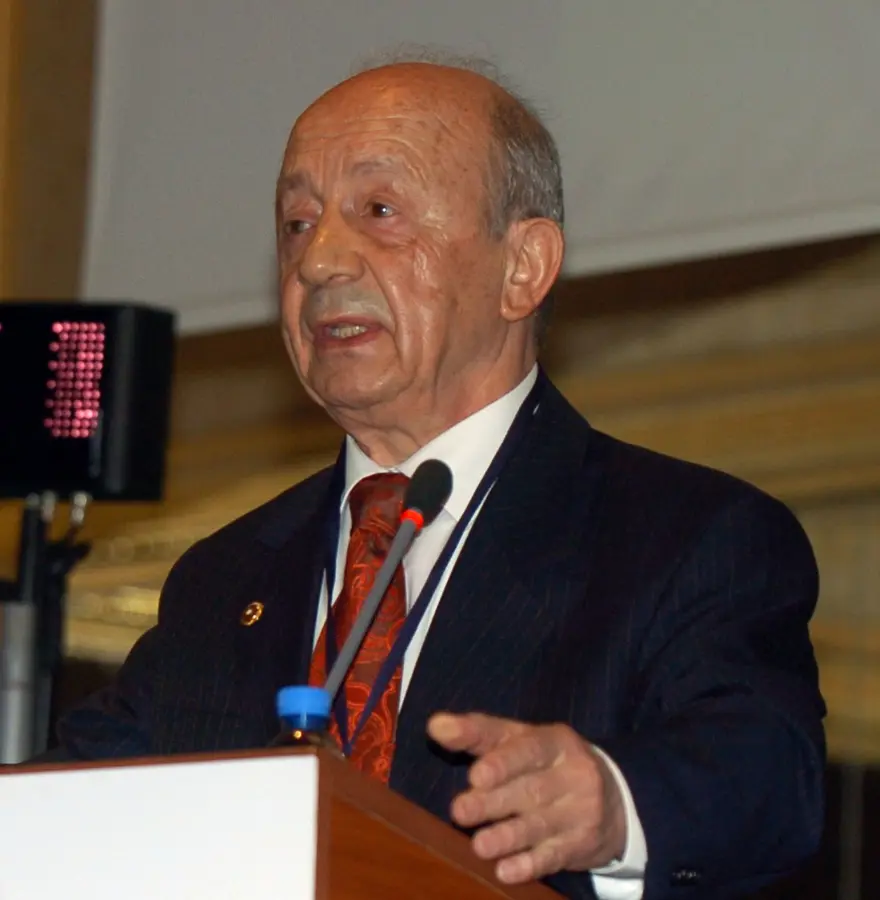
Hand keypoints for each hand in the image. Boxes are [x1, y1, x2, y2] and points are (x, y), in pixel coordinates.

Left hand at [427, 712, 626, 884]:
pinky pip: (554, 856)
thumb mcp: (519, 740)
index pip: (529, 748)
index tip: (476, 775)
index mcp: (555, 741)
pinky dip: (529, 865)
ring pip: (541, 825)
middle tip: (459, 811)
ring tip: (478, 846)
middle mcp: (573, 773)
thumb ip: (477, 733)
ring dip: (507, 837)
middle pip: (531, 789)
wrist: (613, 798)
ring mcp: (581, 810)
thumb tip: (435, 726)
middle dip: (493, 802)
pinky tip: (506, 871)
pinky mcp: (582, 844)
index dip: (503, 762)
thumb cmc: (547, 763)